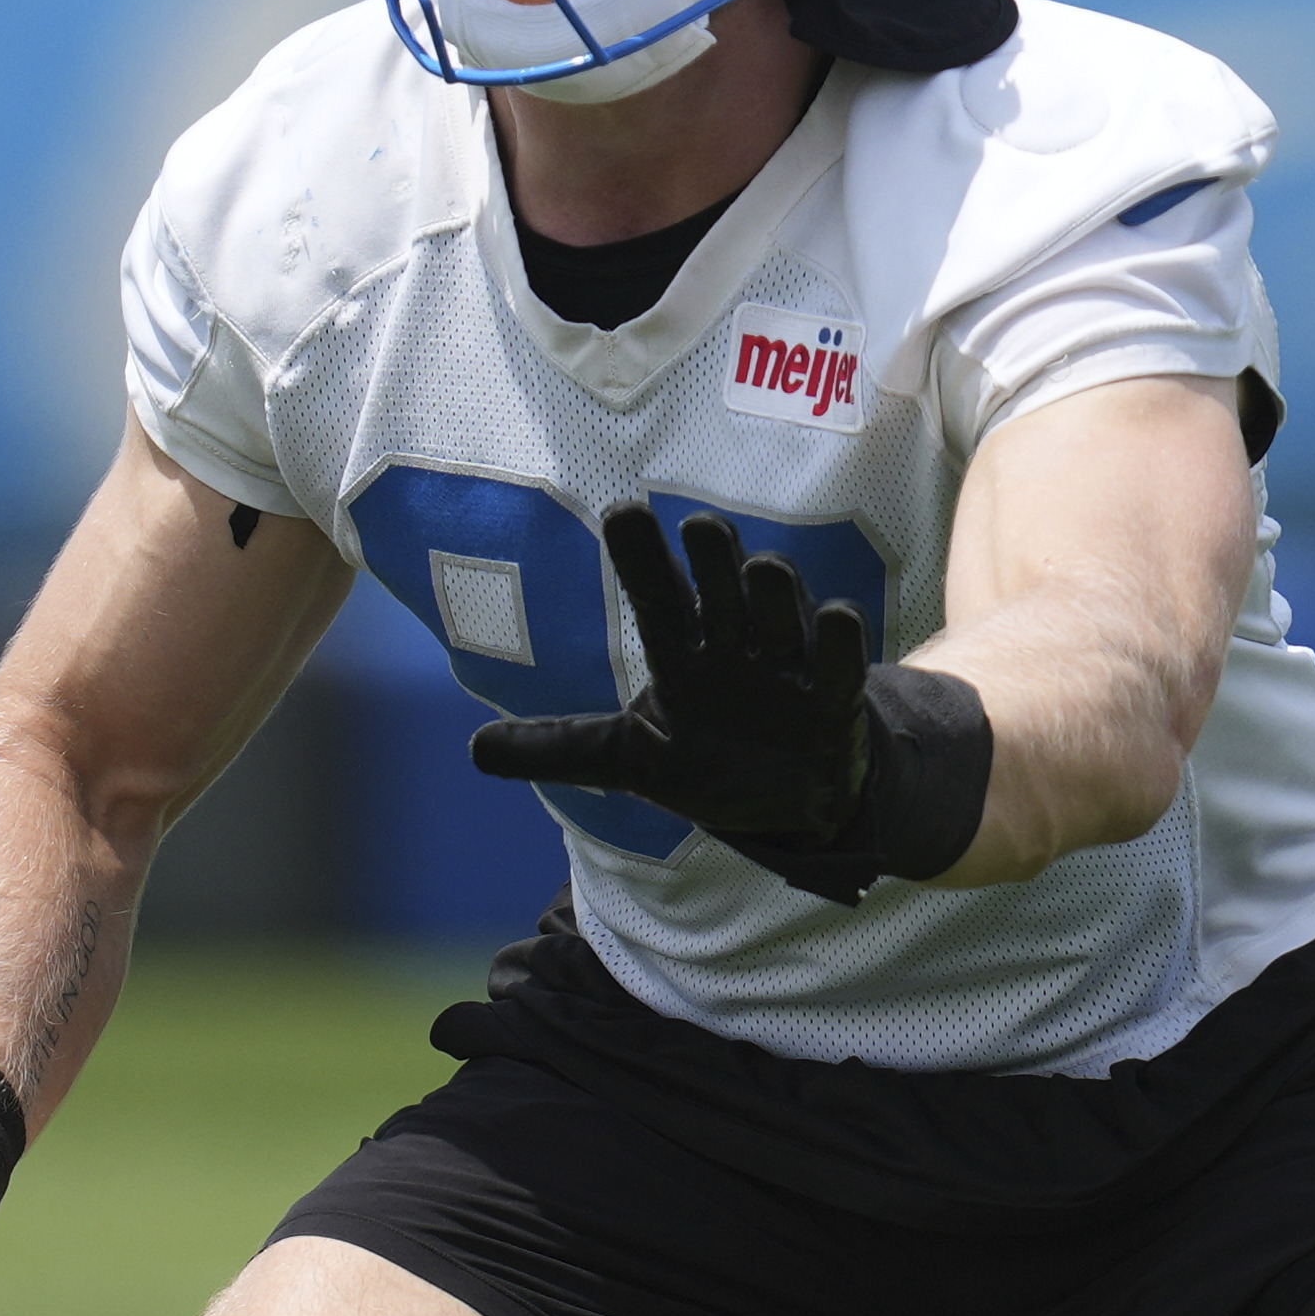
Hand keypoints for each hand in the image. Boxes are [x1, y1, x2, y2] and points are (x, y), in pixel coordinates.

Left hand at [474, 503, 989, 901]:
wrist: (789, 803)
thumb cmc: (709, 762)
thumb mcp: (629, 761)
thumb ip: (560, 749)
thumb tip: (473, 751)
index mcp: (683, 650)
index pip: (657, 595)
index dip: (641, 557)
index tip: (623, 512)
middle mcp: (734, 643)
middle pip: (721, 588)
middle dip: (714, 559)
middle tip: (700, 526)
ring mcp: (787, 667)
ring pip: (780, 612)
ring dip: (771, 590)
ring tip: (758, 568)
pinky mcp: (835, 699)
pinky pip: (841, 662)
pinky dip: (840, 641)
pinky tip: (834, 618)